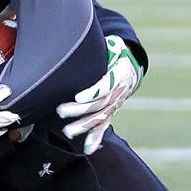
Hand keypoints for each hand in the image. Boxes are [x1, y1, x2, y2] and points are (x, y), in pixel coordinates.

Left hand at [56, 35, 140, 154]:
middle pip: (98, 104)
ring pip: (99, 118)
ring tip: (68, 132)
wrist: (131, 67)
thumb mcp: (114, 46)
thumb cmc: (116, 53)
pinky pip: (104, 127)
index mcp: (119, 76)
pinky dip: (96, 139)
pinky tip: (88, 149)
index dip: (93, 92)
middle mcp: (118, 94)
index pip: (105, 86)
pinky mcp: (111, 113)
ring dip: (83, 126)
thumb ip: (106, 47)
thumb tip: (96, 40)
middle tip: (60, 111)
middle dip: (79, 109)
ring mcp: (114, 105)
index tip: (78, 96)